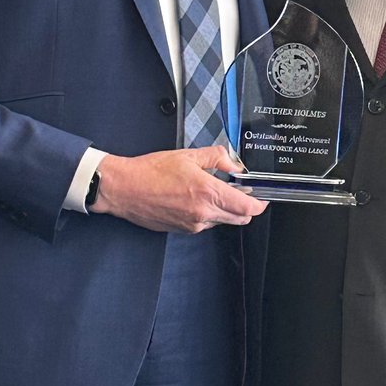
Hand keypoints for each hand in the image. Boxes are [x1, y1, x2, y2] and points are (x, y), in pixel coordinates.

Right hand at [89, 147, 266, 232]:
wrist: (124, 188)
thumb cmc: (150, 171)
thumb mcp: (188, 155)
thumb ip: (217, 157)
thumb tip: (233, 163)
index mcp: (207, 193)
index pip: (247, 207)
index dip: (259, 204)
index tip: (262, 197)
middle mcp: (203, 213)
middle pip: (240, 219)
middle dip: (245, 208)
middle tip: (240, 192)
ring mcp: (193, 225)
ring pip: (222, 222)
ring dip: (225, 210)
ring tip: (212, 192)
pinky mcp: (182, 230)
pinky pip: (204, 224)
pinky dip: (208, 214)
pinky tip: (195, 199)